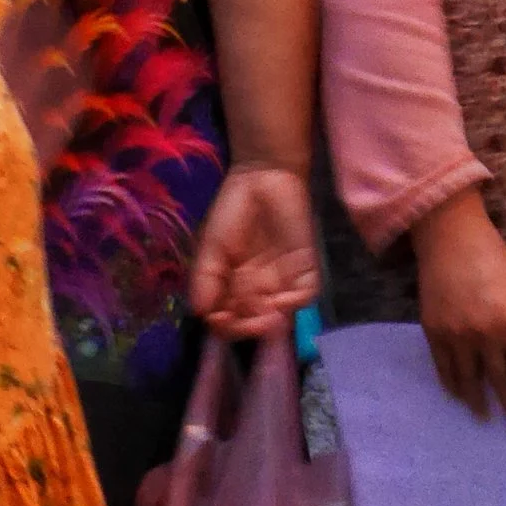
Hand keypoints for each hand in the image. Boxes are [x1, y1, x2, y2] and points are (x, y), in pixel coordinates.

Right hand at [189, 164, 320, 338]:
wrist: (261, 178)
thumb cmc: (233, 210)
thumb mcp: (211, 246)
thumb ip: (206, 277)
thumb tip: (199, 313)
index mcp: (237, 286)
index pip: (232, 317)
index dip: (225, 325)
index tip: (217, 320)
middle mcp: (262, 290)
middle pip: (256, 321)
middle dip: (247, 326)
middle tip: (238, 322)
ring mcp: (285, 281)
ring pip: (280, 314)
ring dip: (269, 321)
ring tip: (258, 317)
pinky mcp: (306, 269)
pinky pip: (304, 295)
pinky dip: (293, 303)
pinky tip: (279, 303)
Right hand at [410, 190, 505, 422]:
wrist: (450, 236)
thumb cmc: (493, 260)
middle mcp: (485, 336)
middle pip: (501, 384)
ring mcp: (456, 336)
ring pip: (470, 381)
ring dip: (479, 402)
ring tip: (484, 416)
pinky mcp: (434, 331)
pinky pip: (444, 368)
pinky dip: (452, 385)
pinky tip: (459, 395)